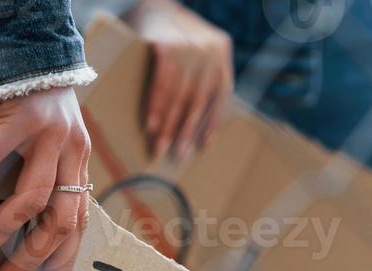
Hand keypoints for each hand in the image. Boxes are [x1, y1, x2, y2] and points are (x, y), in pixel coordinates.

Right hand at [0, 87, 90, 270]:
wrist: (29, 45)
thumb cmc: (29, 104)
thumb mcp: (44, 146)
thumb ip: (38, 180)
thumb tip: (14, 235)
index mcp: (78, 164)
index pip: (79, 224)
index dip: (65, 263)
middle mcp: (71, 152)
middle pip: (60, 221)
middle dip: (32, 259)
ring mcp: (48, 133)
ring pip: (32, 198)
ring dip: (3, 233)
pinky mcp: (19, 115)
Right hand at [127, 0, 233, 160]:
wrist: (149, 4)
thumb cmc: (169, 34)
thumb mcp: (195, 50)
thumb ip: (200, 75)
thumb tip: (194, 121)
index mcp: (222, 51)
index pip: (220, 94)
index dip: (211, 123)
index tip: (201, 147)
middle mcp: (211, 48)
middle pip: (198, 99)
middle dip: (185, 131)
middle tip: (176, 155)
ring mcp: (189, 46)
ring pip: (180, 96)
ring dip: (167, 126)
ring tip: (158, 147)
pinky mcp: (166, 45)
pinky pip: (162, 85)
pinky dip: (155, 108)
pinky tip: (149, 125)